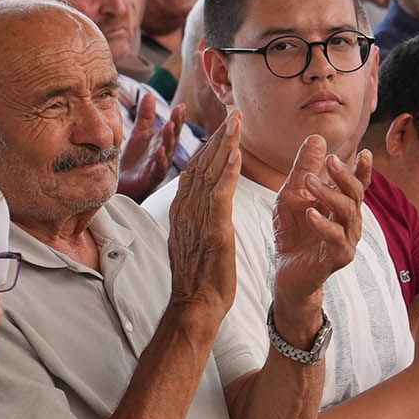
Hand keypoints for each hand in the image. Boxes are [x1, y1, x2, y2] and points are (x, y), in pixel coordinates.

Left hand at [115, 93, 183, 197]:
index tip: (181, 105)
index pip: (173, 128)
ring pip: (167, 152)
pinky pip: (157, 169)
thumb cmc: (135, 161)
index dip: (178, 117)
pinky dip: (159, 160)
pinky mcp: (151, 179)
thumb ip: (146, 116)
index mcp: (162, 143)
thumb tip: (149, 94)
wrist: (123, 186)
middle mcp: (164, 154)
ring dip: (169, 139)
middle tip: (179, 111)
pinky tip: (159, 151)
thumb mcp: (140, 134)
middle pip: (173, 138)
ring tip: (170, 126)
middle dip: (177, 124)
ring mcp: (159, 167)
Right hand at [163, 112, 239, 320]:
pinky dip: (228, 172)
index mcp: (182, 211)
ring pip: (210, 173)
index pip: (195, 170)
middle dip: (218, 136)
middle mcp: (186, 210)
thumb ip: (195, 217)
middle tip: (233, 113)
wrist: (195, 305)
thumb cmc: (198, 279)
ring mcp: (198, 219)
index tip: (223, 127)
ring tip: (236, 122)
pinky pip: (220, 195)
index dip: (209, 146)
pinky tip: (237, 153)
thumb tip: (199, 202)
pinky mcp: (213, 230)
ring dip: (225, 145)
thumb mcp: (192, 241)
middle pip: (201, 164)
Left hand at [271, 137, 368, 304]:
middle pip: (356, 193)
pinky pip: (336, 238)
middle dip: (345, 175)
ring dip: (329, 194)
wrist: (286, 270)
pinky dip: (323, 224)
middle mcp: (350, 220)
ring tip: (309, 182)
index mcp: (343, 204)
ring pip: (348, 212)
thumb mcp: (292, 195)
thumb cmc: (293, 232)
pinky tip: (310, 213)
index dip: (363, 169)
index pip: (357, 183)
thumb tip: (317, 138)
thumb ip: (303, 168)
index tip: (364, 152)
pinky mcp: (339, 256)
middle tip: (329, 160)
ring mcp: (348, 238)